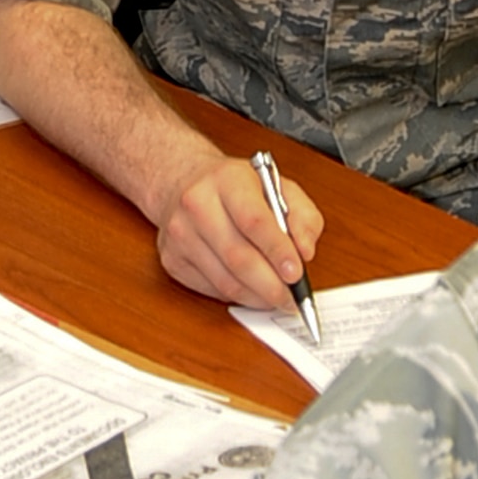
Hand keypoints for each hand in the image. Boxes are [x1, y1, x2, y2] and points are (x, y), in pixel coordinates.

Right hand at [155, 152, 322, 308]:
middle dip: (271, 285)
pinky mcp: (172, 259)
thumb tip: (305, 253)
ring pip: (225, 280)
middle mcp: (198, 204)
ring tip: (277, 299)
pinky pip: (211, 289)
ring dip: (257, 297)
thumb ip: (303, 217)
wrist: (184, 183)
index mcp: (228, 180)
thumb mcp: (280, 187)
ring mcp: (180, 233)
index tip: (297, 274)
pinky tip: (252, 291)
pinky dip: (237, 296)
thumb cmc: (237, 187)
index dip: (278, 251)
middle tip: (292, 299)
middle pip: (238, 256)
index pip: (254, 220)